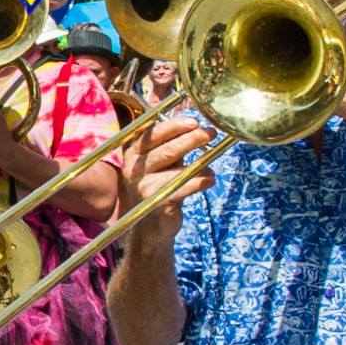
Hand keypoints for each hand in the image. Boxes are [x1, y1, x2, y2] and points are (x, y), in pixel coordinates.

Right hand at [118, 115, 215, 249]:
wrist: (151, 222)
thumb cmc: (159, 182)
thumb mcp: (161, 160)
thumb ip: (172, 143)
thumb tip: (197, 125)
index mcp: (132, 153)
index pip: (152, 134)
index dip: (174, 126)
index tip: (195, 121)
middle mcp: (134, 169)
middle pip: (165, 150)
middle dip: (191, 139)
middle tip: (211, 133)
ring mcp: (143, 187)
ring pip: (175, 170)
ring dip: (199, 162)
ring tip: (213, 159)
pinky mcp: (157, 202)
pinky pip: (183, 188)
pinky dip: (200, 182)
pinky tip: (210, 179)